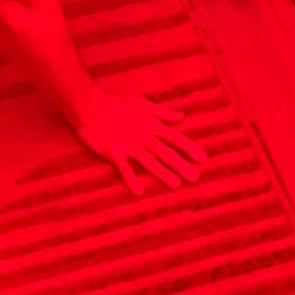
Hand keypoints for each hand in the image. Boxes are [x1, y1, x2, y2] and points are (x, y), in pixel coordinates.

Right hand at [76, 91, 207, 196]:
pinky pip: (124, 168)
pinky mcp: (114, 152)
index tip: (203, 158)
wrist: (91, 105)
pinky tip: (139, 191)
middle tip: (195, 177)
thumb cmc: (117, 103)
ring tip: (175, 184)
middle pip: (166, 152)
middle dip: (181, 165)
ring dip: (163, 173)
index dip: (189, 148)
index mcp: (151, 125)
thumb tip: (182, 116)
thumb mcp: (143, 104)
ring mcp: (129, 145)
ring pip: (149, 161)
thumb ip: (162, 113)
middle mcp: (144, 137)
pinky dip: (131, 179)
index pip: (175, 138)